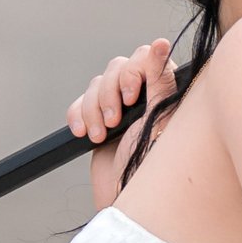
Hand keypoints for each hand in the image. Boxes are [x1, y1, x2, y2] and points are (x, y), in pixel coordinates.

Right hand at [68, 40, 177, 170]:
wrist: (124, 200)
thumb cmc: (151, 165)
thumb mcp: (159, 119)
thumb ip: (160, 80)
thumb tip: (161, 43)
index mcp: (164, 92)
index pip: (144, 57)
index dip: (132, 73)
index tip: (133, 99)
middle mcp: (142, 96)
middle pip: (117, 67)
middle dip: (110, 95)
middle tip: (115, 123)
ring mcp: (118, 109)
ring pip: (96, 84)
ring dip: (94, 110)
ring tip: (102, 136)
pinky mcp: (97, 122)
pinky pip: (79, 103)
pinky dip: (78, 116)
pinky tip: (84, 135)